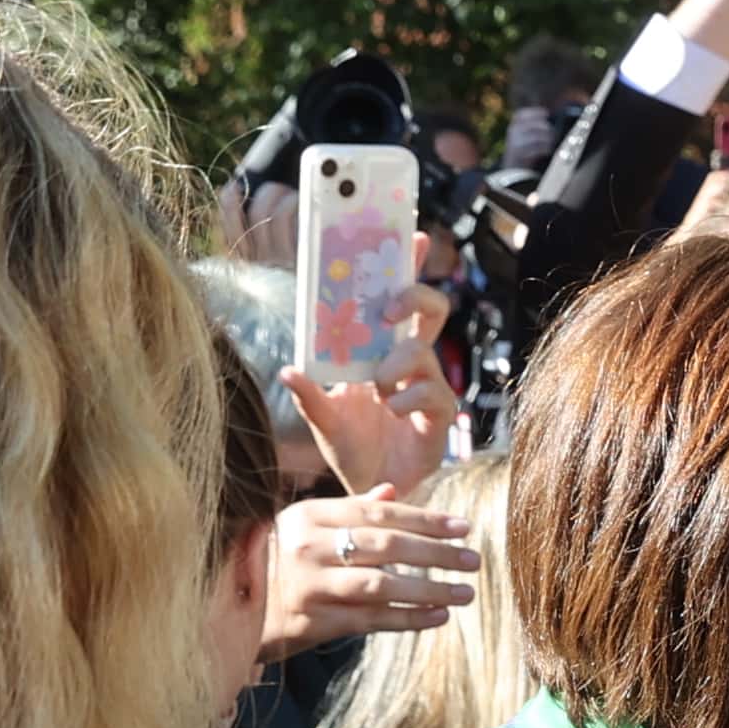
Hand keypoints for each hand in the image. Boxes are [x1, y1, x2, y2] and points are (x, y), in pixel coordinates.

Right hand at [263, 490, 479, 660]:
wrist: (228, 610)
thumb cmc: (276, 562)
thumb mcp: (303, 527)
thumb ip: (349, 510)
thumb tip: (392, 492)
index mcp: (308, 515)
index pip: (377, 513)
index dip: (425, 520)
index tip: (463, 528)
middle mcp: (307, 546)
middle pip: (385, 546)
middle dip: (435, 553)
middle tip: (473, 560)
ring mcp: (309, 584)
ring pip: (382, 585)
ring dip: (430, 589)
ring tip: (464, 593)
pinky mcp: (312, 620)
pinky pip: (371, 619)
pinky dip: (409, 618)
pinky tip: (438, 617)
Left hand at [282, 241, 460, 495]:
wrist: (373, 491)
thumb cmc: (352, 451)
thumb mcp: (322, 419)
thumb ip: (309, 394)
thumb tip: (288, 368)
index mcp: (381, 352)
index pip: (399, 301)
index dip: (410, 268)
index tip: (416, 236)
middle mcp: (409, 364)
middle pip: (431, 311)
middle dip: (412, 296)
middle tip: (386, 309)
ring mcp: (428, 389)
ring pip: (424, 352)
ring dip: (396, 362)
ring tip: (376, 386)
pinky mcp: (440, 419)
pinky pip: (434, 394)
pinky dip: (407, 398)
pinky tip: (392, 411)